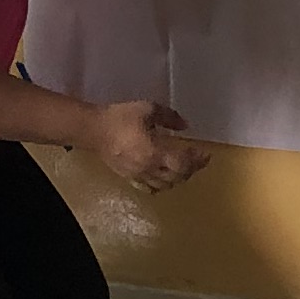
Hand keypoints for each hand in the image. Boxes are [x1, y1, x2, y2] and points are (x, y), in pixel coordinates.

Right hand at [89, 97, 208, 193]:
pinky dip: (161, 185)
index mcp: (155, 152)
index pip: (183, 163)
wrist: (93, 130)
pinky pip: (150, 188)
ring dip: (178, 178)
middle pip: (177, 177)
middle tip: (198, 160)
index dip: (198, 160)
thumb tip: (184, 126)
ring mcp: (139, 176)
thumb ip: (169, 117)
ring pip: (165, 185)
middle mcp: (149, 168)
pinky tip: (163, 179)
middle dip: (191, 170)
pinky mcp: (129, 178)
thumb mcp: (148, 109)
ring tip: (183, 168)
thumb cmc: (120, 117)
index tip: (206, 154)